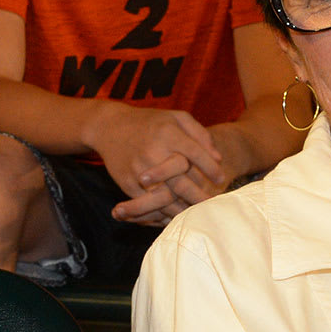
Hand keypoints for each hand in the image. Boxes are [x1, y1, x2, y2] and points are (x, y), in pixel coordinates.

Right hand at [88, 108, 225, 225]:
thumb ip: (200, 134)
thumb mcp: (176, 117)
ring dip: (183, 208)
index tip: (221, 178)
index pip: (195, 154)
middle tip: (212, 204)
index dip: (211, 168)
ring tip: (197, 213)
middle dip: (199, 196)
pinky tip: (176, 213)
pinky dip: (163, 212)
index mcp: (167, 133)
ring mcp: (138, 170)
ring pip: (165, 197)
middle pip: (181, 181)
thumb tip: (218, 158)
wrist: (110, 127)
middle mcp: (153, 152)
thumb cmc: (150, 122)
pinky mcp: (127, 183)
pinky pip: (148, 203)